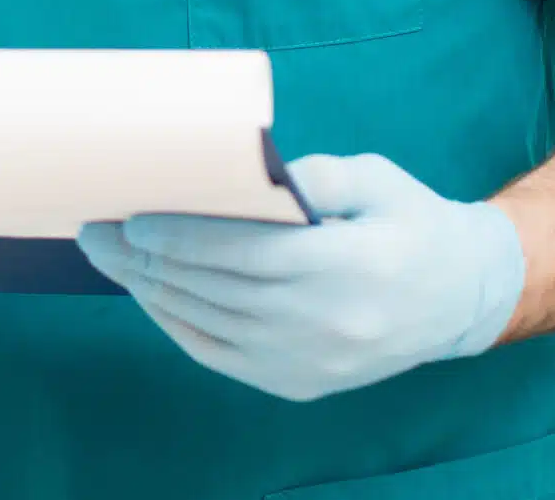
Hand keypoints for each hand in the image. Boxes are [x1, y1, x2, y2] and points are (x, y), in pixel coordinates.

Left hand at [75, 153, 525, 401]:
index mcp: (352, 266)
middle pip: (216, 290)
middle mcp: (329, 322)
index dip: (184, 239)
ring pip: (209, 323)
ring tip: (108, 256)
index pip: (249, 254)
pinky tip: (146, 293)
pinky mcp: (299, 384)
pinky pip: (219, 355)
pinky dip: (175, 323)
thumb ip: (311, 176)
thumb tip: (240, 171)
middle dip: (146, 260)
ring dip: (149, 289)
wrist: (460, 298)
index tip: (133, 218)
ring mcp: (312, 361)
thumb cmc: (410, 222)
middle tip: (94, 230)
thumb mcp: (374, 178)